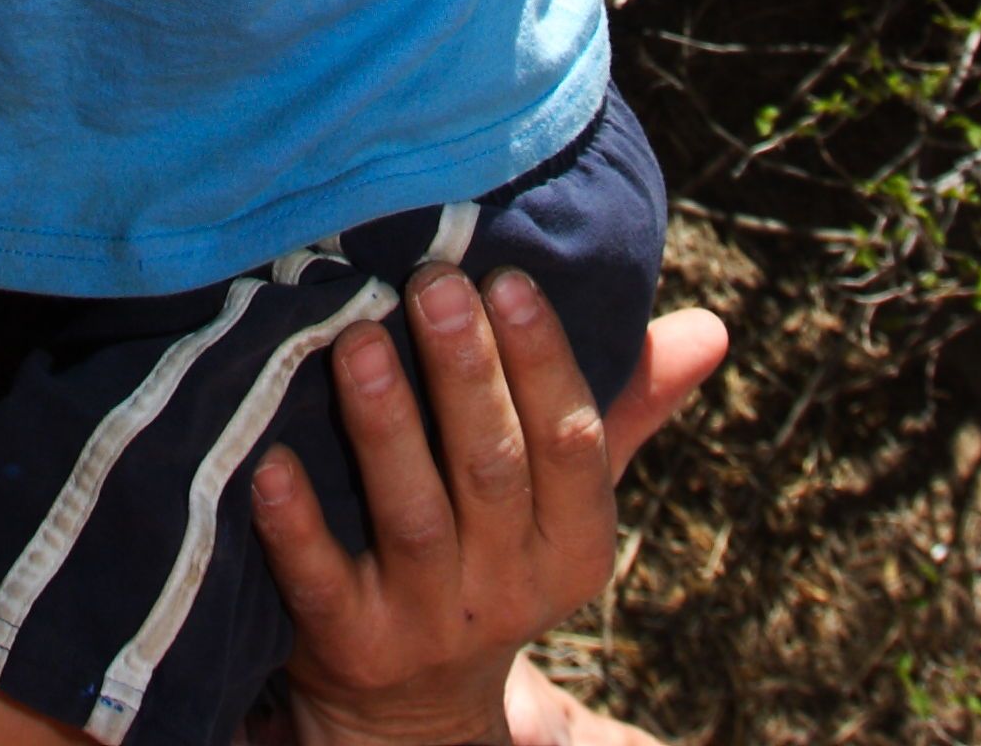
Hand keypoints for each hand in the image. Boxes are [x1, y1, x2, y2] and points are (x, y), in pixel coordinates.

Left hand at [249, 274, 727, 745]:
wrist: (415, 708)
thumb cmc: (494, 550)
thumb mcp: (562, 498)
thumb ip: (626, 409)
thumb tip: (710, 328)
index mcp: (572, 546)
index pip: (572, 445)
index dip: (545, 361)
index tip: (509, 278)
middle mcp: (508, 589)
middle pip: (493, 470)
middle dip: (466, 373)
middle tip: (433, 281)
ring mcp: (428, 622)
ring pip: (413, 518)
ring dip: (386, 427)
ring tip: (357, 339)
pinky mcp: (350, 646)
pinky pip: (322, 583)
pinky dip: (297, 525)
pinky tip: (271, 461)